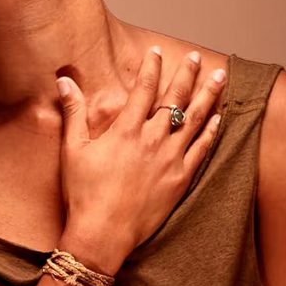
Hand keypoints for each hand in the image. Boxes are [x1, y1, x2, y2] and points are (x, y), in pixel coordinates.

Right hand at [55, 46, 226, 273]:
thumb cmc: (84, 192)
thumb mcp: (73, 149)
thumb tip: (64, 80)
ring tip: (220, 77)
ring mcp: (170, 159)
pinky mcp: (180, 180)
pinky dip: (211, 131)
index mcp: (126, 130)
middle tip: (197, 57)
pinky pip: (201, 150)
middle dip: (187, 74)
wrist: (103, 234)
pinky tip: (218, 117)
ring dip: (208, 95)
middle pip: (175, 99)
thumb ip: (73, 112)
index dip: (151, 68)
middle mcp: (152, 140)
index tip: (156, 52)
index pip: (143, 89)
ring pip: (195, 120)